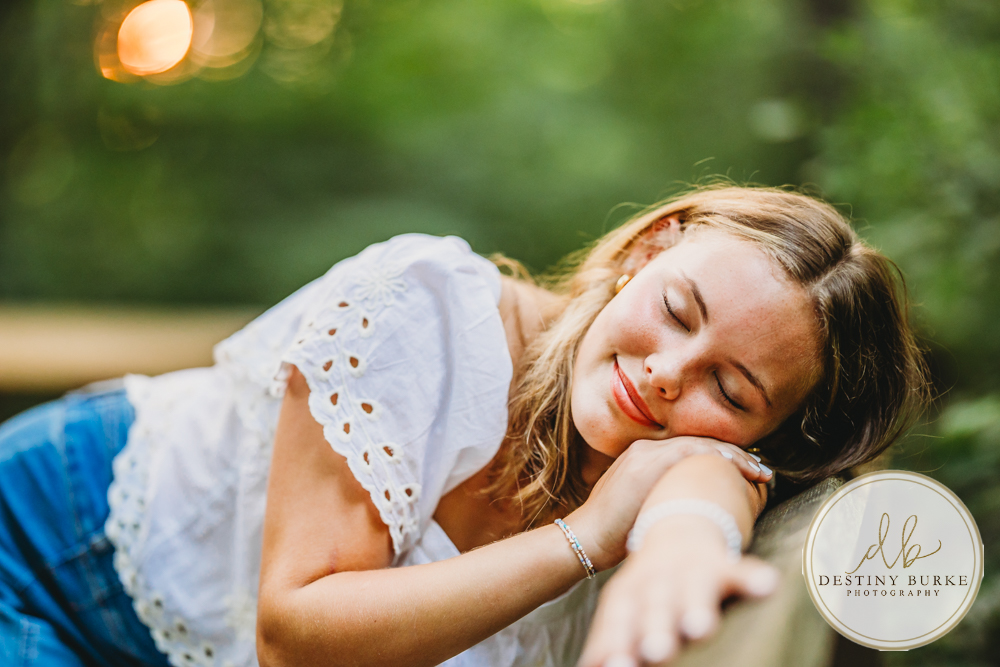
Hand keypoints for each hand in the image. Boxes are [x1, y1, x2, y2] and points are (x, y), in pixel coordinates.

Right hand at [565, 437, 769, 571]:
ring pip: (699, 444)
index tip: (747, 471)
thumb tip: (693, 509)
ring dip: (733, 456)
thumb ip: (663, 497)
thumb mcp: (640, 507)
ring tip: (759, 472)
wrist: (584, 538)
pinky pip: (690, 451)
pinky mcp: (645, 463)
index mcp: (643, 456)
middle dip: (734, 455)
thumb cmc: (613, 534)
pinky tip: (739, 469)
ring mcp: (645, 453)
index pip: (692, 449)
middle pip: (700, 443)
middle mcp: (645, 448)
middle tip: (762, 471)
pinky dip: (718, 457)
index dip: (723, 457)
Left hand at [577, 515, 779, 666]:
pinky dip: (754, 578)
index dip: (616, 643)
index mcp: (630, 594)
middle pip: (655, 606)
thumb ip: (609, 638)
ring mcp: (691, 571)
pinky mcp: (724, 564)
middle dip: (655, 629)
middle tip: (655, 652)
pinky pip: (741, 571)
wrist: (679, 524)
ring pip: (694, 589)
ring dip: (697, 607)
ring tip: (700, 627)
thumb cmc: (650, 583)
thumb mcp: (625, 605)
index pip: (620, 620)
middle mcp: (658, 582)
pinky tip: (769, 586)